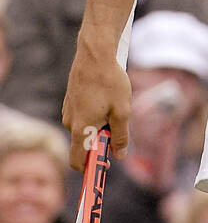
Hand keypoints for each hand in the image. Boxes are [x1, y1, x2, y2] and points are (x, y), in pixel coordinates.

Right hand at [63, 39, 131, 170]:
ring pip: (84, 127)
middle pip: (84, 144)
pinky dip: (93, 113)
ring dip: (98, 125)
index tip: (105, 167)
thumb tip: (119, 156)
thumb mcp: (123, 111)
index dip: (90, 169)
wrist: (95, 53)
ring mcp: (68, 109)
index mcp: (81, 129)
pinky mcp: (70, 99)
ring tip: (114, 106)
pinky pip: (81, 114)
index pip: (78, 162)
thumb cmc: (110, 81)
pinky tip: (106, 97)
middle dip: (100, 141)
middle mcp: (70, 122)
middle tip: (118, 129)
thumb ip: (121, 137)